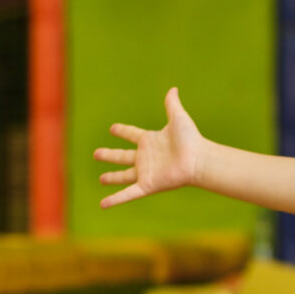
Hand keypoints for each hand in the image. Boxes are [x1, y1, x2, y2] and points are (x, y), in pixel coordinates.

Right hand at [95, 88, 206, 207]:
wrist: (199, 159)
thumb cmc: (191, 139)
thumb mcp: (178, 118)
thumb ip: (172, 104)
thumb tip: (173, 88)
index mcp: (150, 140)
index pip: (132, 134)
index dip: (122, 131)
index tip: (113, 128)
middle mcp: (146, 157)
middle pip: (123, 157)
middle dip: (109, 155)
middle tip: (96, 154)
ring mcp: (145, 172)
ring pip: (123, 176)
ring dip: (112, 178)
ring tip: (101, 179)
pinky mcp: (147, 185)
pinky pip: (127, 194)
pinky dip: (115, 200)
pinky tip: (103, 205)